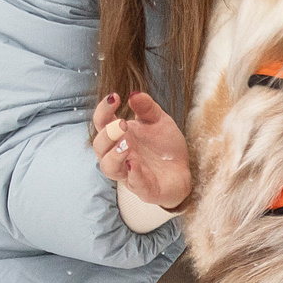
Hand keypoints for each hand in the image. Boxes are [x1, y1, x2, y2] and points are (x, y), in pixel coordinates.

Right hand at [94, 91, 190, 213]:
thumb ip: (147, 108)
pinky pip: (134, 184)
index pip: (101, 122)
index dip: (103, 110)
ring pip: (109, 168)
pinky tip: (135, 165)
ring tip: (126, 145)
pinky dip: (133, 175)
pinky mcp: (144, 189)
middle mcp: (118, 155)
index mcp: (119, 136)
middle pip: (100, 146)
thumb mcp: (159, 121)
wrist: (182, 171)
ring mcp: (129, 173)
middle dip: (108, 135)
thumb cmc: (164, 146)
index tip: (115, 97)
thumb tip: (134, 94)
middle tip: (122, 124)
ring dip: (114, 156)